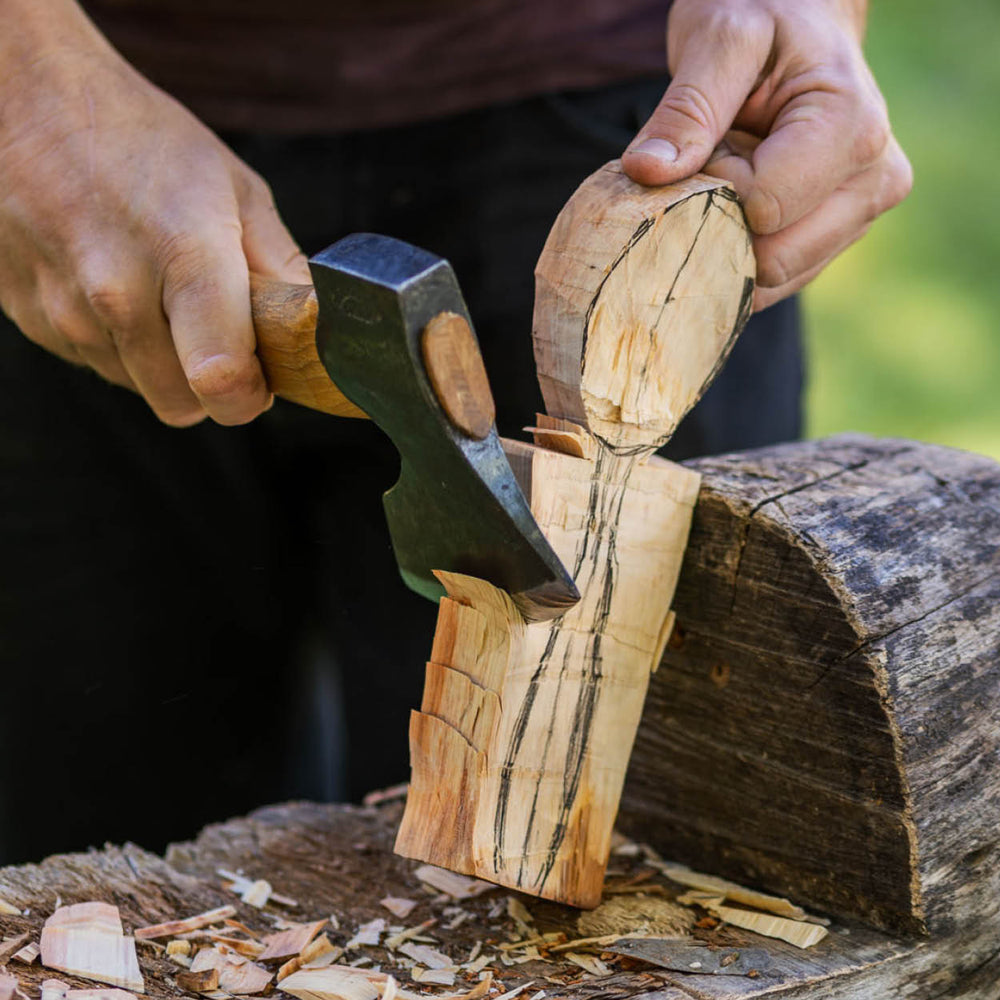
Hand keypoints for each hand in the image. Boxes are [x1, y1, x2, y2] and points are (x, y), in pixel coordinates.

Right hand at [0, 1, 308, 424]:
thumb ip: (282, 271)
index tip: (262, 377)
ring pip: (140, 388)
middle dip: (212, 385)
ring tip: (162, 292)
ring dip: (164, 362)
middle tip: (221, 334)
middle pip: (183, 404)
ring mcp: (66, 309)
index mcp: (185, 255)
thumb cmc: (142, 139)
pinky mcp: (32, 318)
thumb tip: (311, 334)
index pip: (221, 381)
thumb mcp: (237, 189)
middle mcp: (117, 292)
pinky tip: (120, 286)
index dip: (251, 395)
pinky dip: (119, 343)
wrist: (23, 98)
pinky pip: (97, 363)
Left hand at [621, 0, 911, 310]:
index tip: (708, 149)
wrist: (800, 15)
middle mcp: (872, 182)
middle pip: (773, 259)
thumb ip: (686, 108)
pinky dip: (738, 253)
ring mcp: (859, 216)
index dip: (715, 191)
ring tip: (732, 174)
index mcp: (852, 129)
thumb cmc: (763, 14)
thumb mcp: (719, 39)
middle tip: (715, 166)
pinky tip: (736, 203)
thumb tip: (645, 171)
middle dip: (721, 227)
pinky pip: (774, 280)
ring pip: (772, 280)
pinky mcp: (837, 238)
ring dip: (728, 240)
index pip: (763, 210)